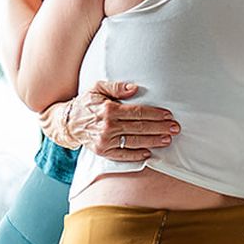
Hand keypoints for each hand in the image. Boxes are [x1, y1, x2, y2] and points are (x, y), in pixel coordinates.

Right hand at [56, 81, 179, 160]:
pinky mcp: (103, 152)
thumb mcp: (97, 88)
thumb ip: (116, 87)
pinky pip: (122, 155)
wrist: (68, 123)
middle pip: (139, 127)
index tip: (168, 115)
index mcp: (108, 109)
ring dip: (153, 141)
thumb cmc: (86, 103)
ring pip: (134, 142)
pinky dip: (136, 155)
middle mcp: (107, 126)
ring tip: (167, 139)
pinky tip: (149, 154)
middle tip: (175, 128)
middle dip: (159, 128)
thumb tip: (135, 88)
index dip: (154, 114)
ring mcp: (105, 141)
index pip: (137, 112)